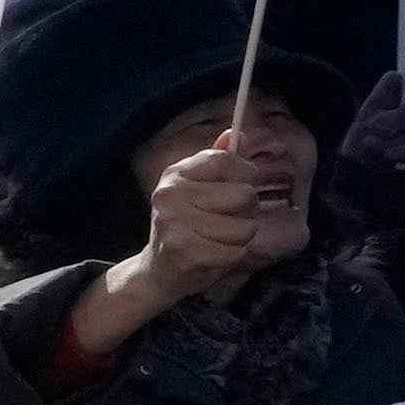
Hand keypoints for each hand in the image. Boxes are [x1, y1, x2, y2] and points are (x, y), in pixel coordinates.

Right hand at [83, 109, 315, 353]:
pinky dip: (231, 258)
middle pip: (245, 196)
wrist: (158, 271)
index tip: (238, 189)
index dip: (246, 176)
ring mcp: (174, 223)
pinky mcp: (184, 252)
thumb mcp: (201, 188)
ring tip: (216, 241)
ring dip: (239, 239)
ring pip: (245, 227)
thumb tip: (239, 134)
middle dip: (246, 213)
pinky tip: (211, 257)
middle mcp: (170, 194)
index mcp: (177, 173)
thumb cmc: (188, 226)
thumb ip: (221, 162)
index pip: (229, 160)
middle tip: (224, 222)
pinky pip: (236, 251)